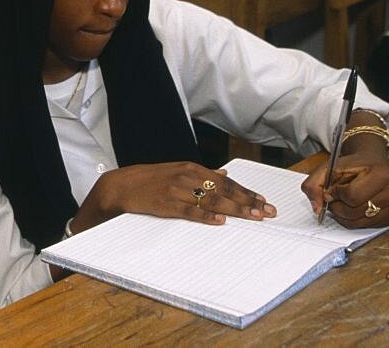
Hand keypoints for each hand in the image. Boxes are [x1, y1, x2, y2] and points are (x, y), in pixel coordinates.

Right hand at [72, 161, 275, 233]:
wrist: (121, 186)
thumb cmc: (150, 180)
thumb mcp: (177, 171)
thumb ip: (202, 174)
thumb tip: (224, 175)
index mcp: (191, 168)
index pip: (225, 181)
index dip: (246, 191)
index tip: (263, 201)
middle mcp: (187, 177)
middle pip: (223, 191)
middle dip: (248, 201)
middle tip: (267, 212)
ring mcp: (176, 191)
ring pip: (211, 201)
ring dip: (235, 209)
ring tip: (253, 217)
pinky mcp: (166, 205)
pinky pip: (189, 211)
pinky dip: (206, 216)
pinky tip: (220, 221)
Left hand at [301, 153, 388, 227]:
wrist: (371, 164)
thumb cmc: (352, 166)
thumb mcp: (328, 168)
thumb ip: (314, 185)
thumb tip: (317, 209)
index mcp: (381, 175)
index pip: (352, 196)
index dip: (336, 194)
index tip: (333, 188)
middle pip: (354, 212)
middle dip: (338, 206)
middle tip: (335, 197)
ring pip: (358, 222)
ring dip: (343, 214)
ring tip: (343, 201)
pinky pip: (365, 226)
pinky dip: (353, 219)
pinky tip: (353, 206)